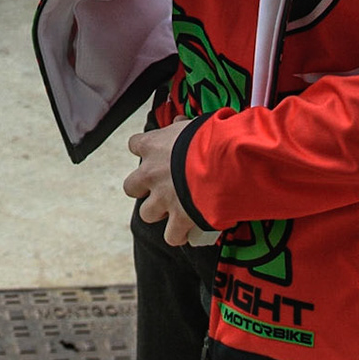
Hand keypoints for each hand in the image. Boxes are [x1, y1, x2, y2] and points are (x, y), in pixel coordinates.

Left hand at [123, 119, 207, 246]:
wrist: (227, 162)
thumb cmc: (214, 138)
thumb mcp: (196, 124)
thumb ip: (184, 127)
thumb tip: (179, 123)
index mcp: (153, 145)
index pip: (134, 144)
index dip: (146, 150)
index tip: (156, 153)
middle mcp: (151, 173)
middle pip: (131, 186)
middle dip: (143, 189)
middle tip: (161, 188)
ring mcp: (163, 198)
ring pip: (147, 214)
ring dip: (160, 213)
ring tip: (177, 210)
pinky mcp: (179, 219)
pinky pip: (171, 236)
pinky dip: (178, 235)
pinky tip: (188, 231)